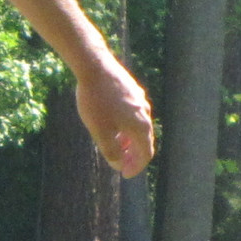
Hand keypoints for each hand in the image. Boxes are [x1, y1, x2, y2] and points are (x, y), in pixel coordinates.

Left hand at [75, 55, 156, 178]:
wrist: (94, 65)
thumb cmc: (95, 100)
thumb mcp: (100, 131)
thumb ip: (111, 151)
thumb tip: (118, 164)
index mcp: (141, 126)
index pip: (145, 154)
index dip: (136, 167)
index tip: (124, 174)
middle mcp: (145, 113)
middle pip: (144, 140)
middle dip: (132, 155)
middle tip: (120, 164)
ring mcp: (140, 99)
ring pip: (138, 126)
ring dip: (129, 140)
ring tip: (115, 145)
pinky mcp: (132, 89)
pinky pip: (133, 113)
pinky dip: (126, 125)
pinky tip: (113, 123)